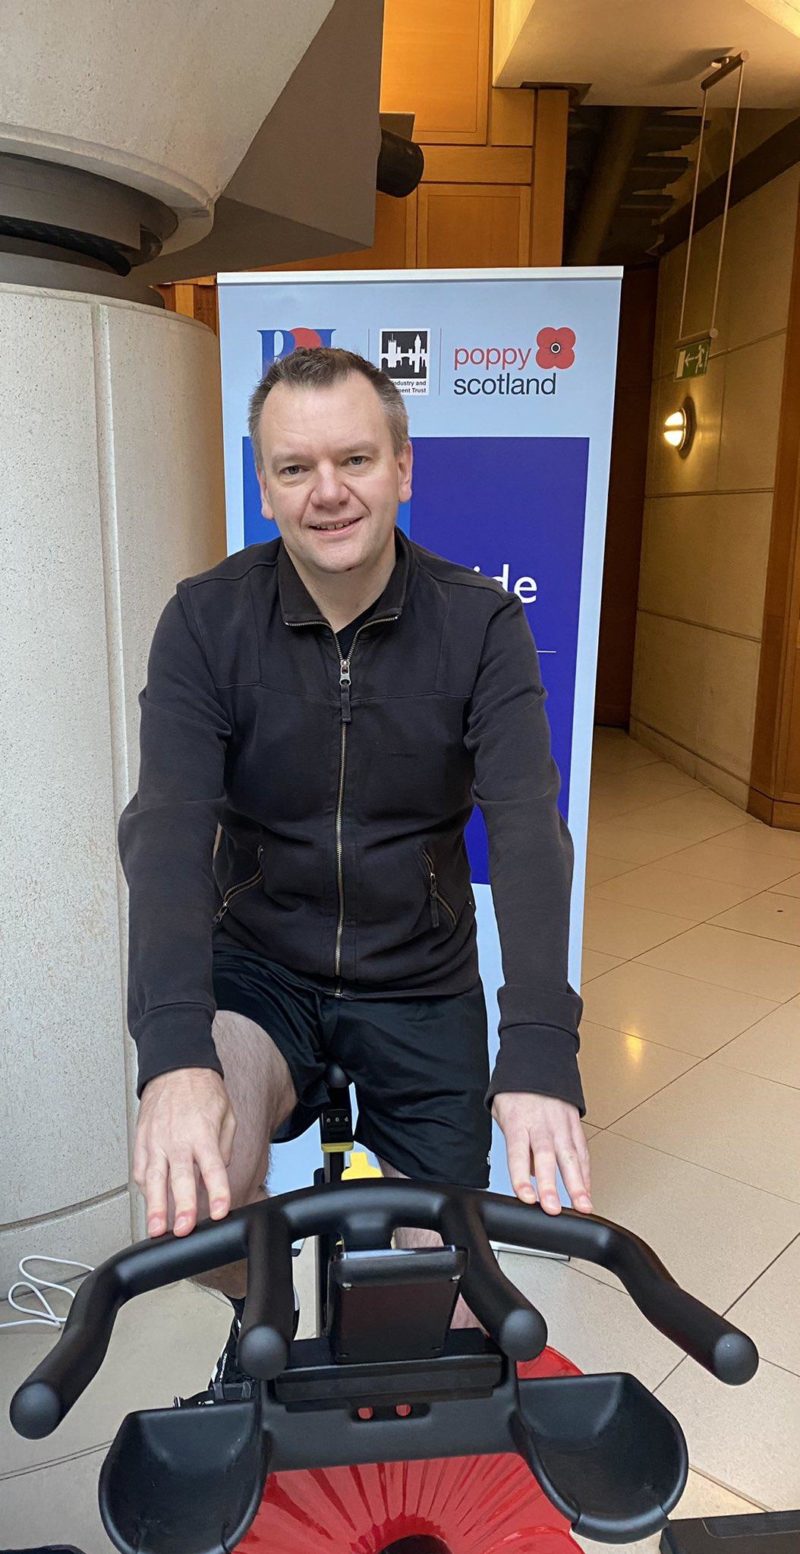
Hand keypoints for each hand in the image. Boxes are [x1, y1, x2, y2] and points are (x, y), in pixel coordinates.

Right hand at [133, 1068, 236, 1237]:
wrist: (176, 1067)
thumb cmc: (203, 1091)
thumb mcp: (227, 1115)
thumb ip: (224, 1148)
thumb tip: (219, 1173)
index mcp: (202, 1133)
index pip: (213, 1168)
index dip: (218, 1191)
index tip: (221, 1211)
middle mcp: (177, 1139)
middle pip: (179, 1179)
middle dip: (181, 1207)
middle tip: (182, 1230)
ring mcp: (156, 1140)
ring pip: (154, 1179)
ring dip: (154, 1207)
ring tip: (155, 1229)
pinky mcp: (142, 1140)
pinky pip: (141, 1169)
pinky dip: (145, 1189)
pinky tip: (150, 1202)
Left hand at [492, 1092, 591, 1214]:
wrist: (538, 1061)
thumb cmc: (516, 1092)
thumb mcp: (502, 1112)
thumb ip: (514, 1143)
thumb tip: (528, 1173)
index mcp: (518, 1121)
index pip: (518, 1153)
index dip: (521, 1177)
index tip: (527, 1196)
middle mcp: (541, 1124)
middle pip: (546, 1157)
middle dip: (551, 1185)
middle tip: (553, 1208)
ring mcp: (561, 1124)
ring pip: (570, 1156)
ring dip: (577, 1184)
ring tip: (582, 1206)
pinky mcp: (575, 1124)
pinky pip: (582, 1151)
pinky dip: (586, 1172)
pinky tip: (587, 1190)